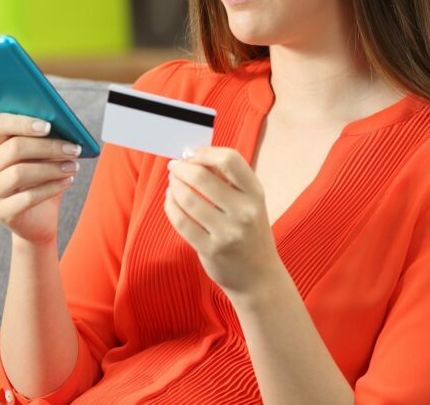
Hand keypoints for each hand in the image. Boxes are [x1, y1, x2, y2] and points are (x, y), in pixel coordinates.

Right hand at [0, 113, 83, 245]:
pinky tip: (68, 181)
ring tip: (74, 166)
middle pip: (14, 148)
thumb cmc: (43, 179)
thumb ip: (48, 140)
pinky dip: (51, 188)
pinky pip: (26, 198)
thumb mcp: (45, 157)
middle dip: (48, 147)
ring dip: (51, 168)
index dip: (22, 123)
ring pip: (19, 173)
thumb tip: (67, 129)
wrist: (39, 219)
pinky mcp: (0, 211)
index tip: (48, 126)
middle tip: (74, 149)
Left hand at [164, 146, 280, 301]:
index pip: (229, 160)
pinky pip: (180, 221)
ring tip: (172, 183)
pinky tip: (171, 200)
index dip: (204, 152)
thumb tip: (194, 155)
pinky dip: (170, 205)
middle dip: (181, 168)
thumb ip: (228, 179)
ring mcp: (228, 233)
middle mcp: (245, 212)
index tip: (190, 153)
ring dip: (174, 185)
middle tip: (174, 166)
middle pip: (202, 176)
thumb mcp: (250, 203)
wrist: (259, 277)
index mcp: (256, 194)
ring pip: (187, 199)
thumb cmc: (250, 232)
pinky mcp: (211, 250)